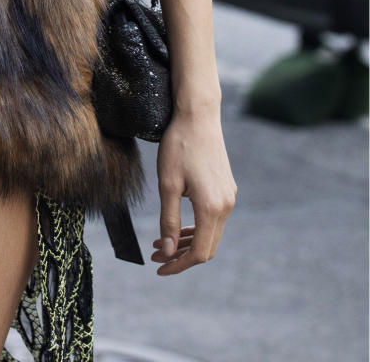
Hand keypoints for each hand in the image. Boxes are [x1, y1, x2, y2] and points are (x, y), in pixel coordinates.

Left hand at [151, 105, 236, 274]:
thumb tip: (166, 251)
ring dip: (187, 241)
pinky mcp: (226, 189)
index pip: (199, 253)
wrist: (198, 115)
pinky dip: (195, 226)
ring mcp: (229, 197)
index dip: (178, 264)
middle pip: (207, 247)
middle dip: (181, 255)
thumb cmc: (179, 146)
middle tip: (155, 254)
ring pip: (210, 233)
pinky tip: (177, 225)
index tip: (159, 267)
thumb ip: (167, 220)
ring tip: (160, 242)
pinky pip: (213, 218)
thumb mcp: (167, 184)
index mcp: (211, 208)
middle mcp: (226, 206)